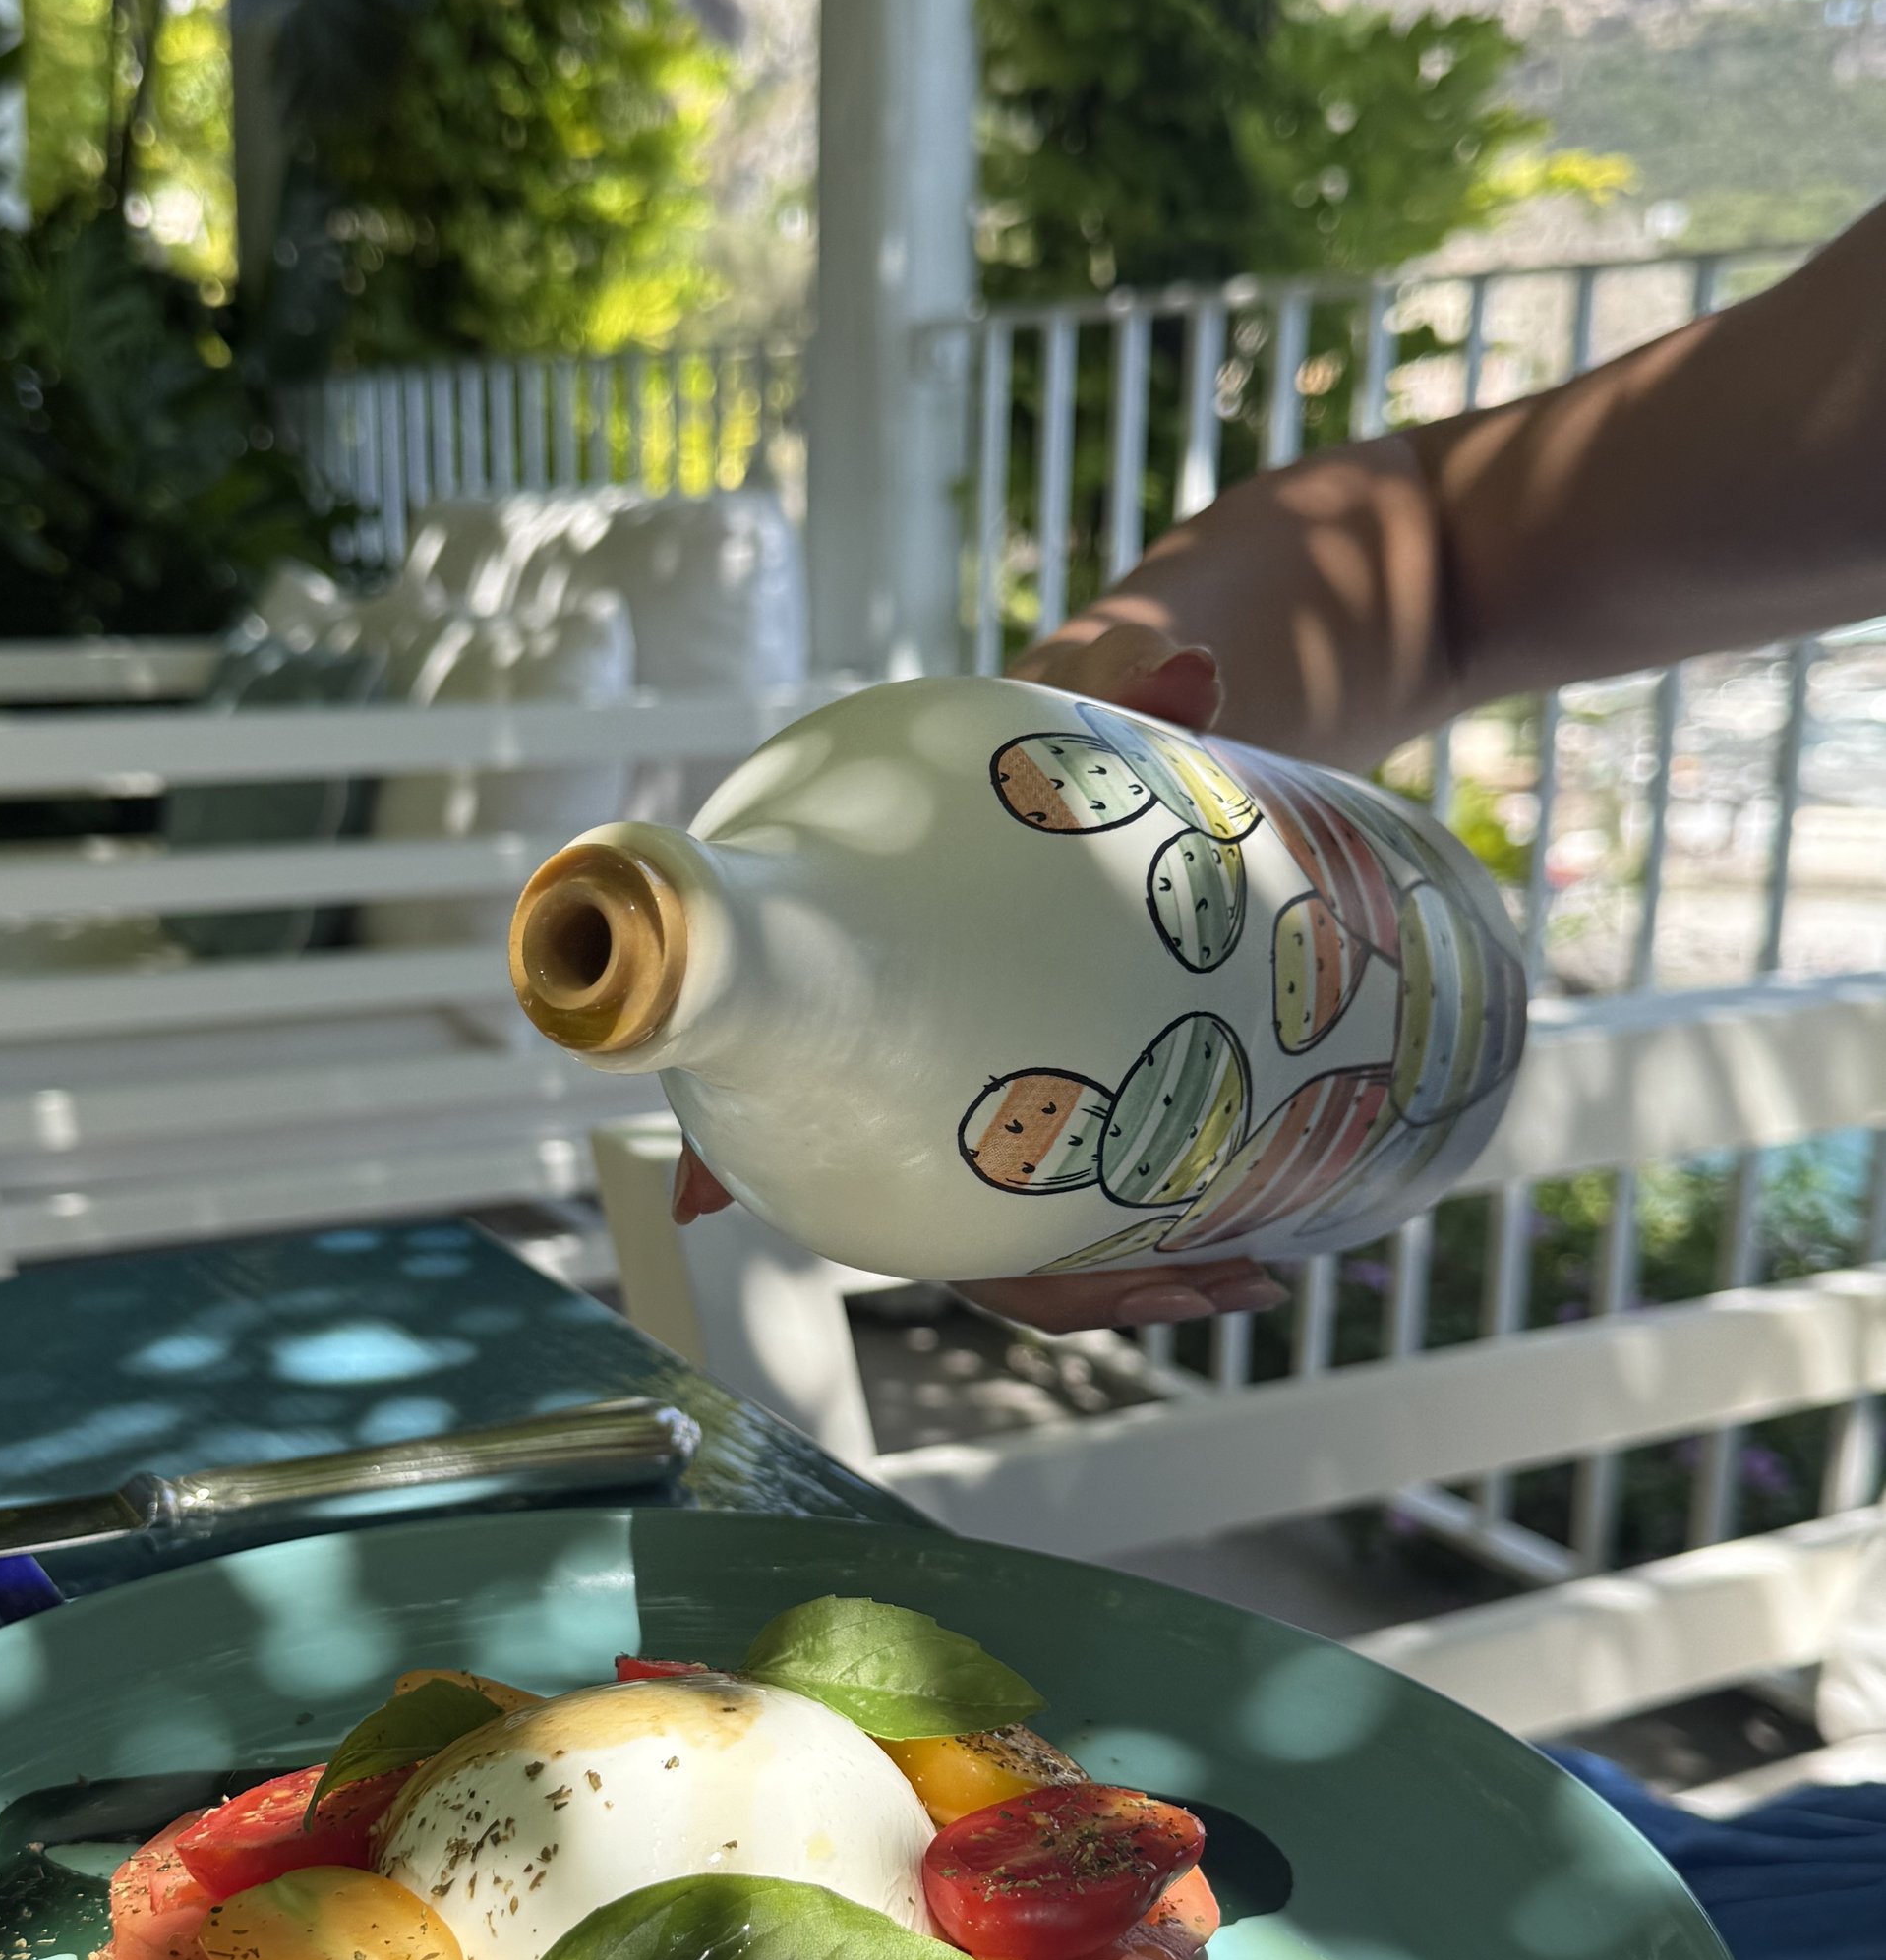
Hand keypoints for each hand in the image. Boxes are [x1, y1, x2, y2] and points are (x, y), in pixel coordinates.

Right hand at [665, 625, 1286, 1338]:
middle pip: (937, 1214)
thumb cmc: (1067, 715)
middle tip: (1178, 1278)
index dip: (737, 1151)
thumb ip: (1114, 676)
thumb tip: (1190, 675)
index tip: (703, 1199)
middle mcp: (927, 1048)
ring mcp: (1000, 1092)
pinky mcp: (1077, 1103)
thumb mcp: (1078, 688)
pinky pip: (1098, 1211)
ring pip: (1027, 1242)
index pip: (786, 1070)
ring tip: (1244, 1283)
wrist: (1147, 730)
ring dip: (1126, 1284)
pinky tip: (1256, 1258)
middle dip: (1059, 1281)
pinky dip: (1168, 1246)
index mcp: (878, 952)